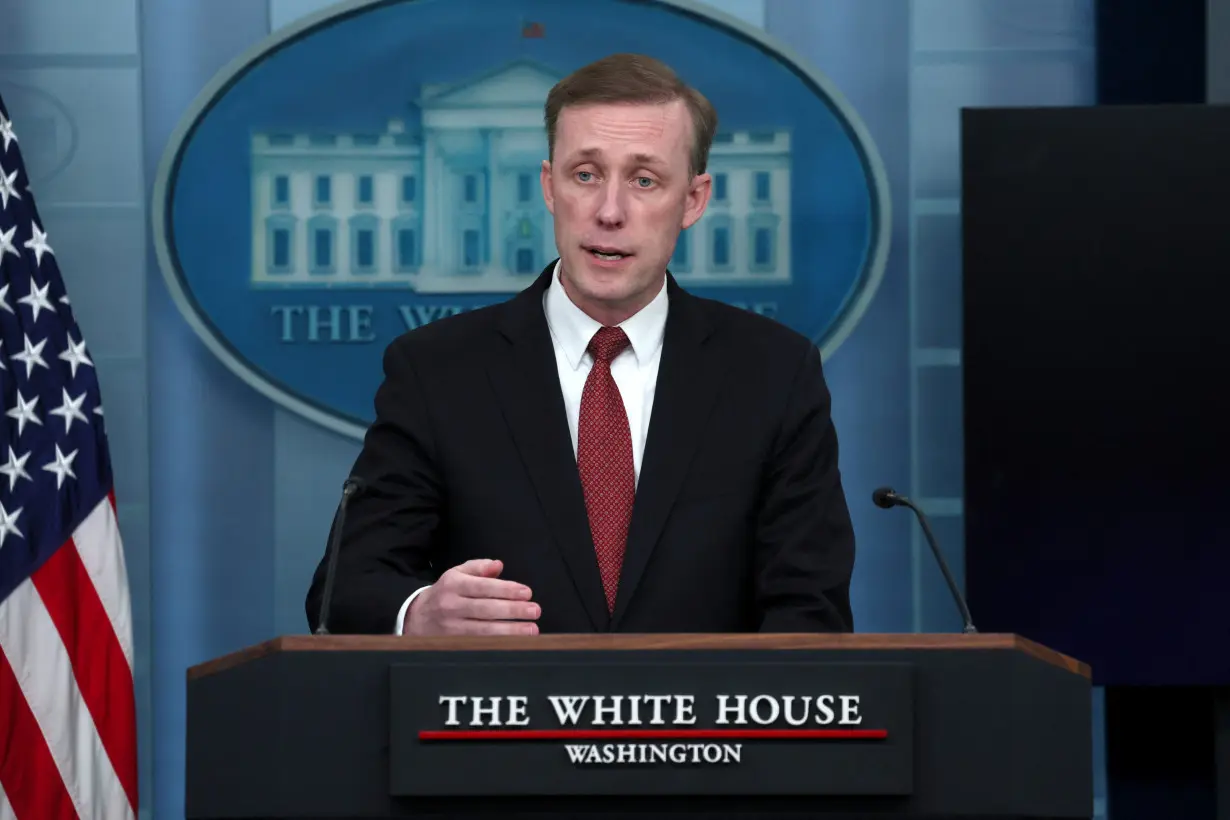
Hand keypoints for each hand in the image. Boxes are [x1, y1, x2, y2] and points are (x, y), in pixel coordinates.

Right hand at [403, 559, 539, 635]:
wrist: (415, 618)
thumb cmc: (444, 594)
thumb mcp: (456, 574)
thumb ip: (478, 567)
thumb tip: (498, 565)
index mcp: (453, 585)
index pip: (483, 587)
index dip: (506, 590)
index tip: (527, 593)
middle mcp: (451, 606)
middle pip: (486, 609)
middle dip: (513, 610)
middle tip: (535, 611)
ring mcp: (451, 628)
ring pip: (484, 631)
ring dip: (510, 631)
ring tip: (531, 629)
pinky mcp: (453, 645)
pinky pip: (479, 645)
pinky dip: (499, 645)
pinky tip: (515, 643)